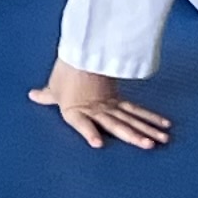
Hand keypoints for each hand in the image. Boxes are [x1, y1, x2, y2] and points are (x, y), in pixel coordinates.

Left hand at [35, 61, 173, 150]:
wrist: (81, 51)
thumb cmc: (66, 71)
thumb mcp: (54, 87)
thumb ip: (46, 96)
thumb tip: (33, 95)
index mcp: (76, 109)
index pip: (83, 123)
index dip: (90, 132)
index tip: (98, 143)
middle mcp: (96, 109)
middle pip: (117, 123)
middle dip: (133, 135)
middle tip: (149, 145)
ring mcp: (109, 105)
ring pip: (131, 118)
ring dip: (147, 129)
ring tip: (162, 140)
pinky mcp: (118, 99)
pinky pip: (136, 110)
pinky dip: (151, 117)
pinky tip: (165, 124)